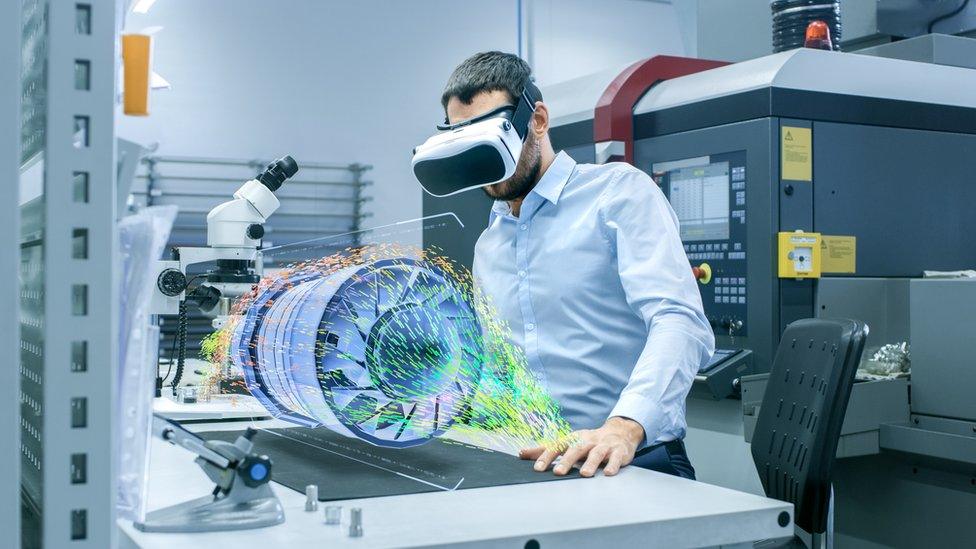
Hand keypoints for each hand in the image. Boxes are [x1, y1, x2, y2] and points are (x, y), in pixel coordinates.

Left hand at [519, 417, 643, 476]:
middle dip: (567, 461)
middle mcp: (588, 441)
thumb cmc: (588, 442)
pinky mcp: (619, 452)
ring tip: (585, 474)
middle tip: (558, 472)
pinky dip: (612, 465)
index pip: (558, 446)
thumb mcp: (567, 442)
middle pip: (576, 449)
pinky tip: (608, 473)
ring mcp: (604, 446)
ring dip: (591, 463)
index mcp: (574, 439)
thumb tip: (522, 453)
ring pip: (597, 453)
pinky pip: (616, 458)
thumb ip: (546, 449)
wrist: (619, 433)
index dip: (547, 456)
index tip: (537, 468)